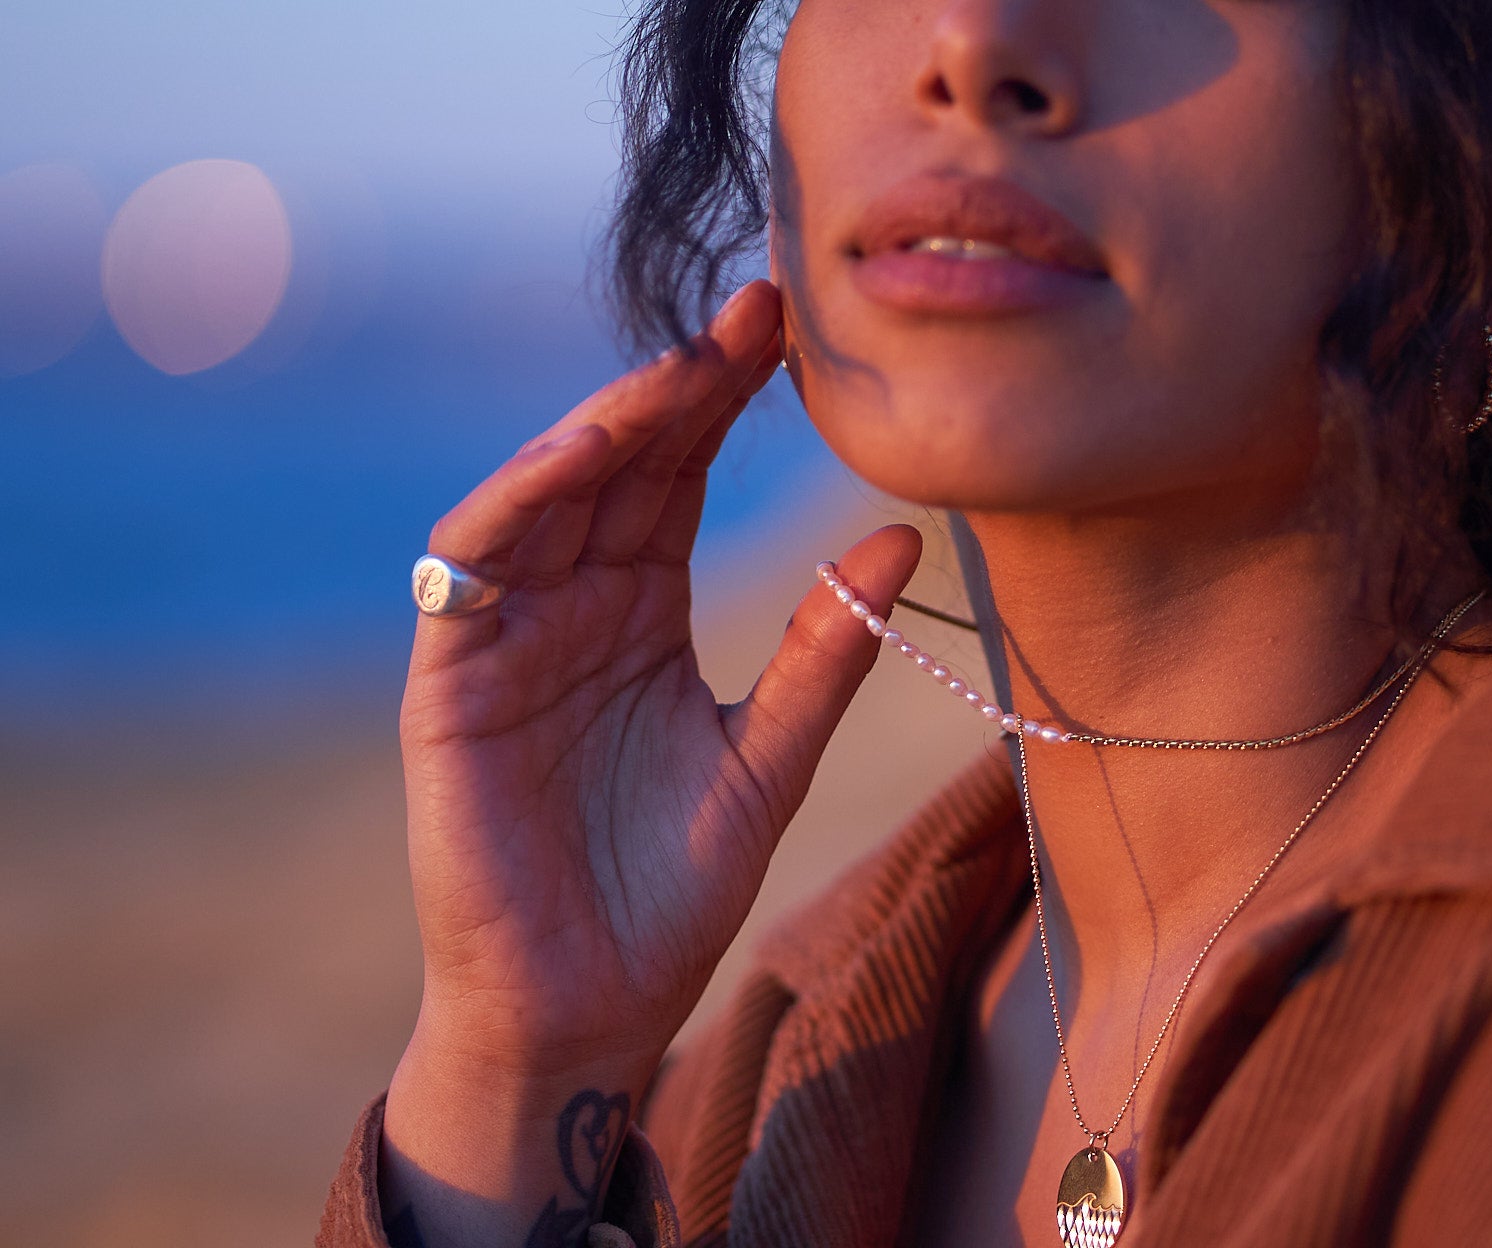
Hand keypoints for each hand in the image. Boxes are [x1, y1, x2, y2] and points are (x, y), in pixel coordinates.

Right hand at [379, 281, 921, 1241]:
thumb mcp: (771, 757)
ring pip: (544, 498)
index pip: (682, 478)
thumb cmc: (669, 892)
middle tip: (757, 311)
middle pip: (621, 468)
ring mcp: (506, 640)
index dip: (726, 402)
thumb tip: (903, 538)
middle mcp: (572, 607)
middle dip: (681, 388)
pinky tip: (581, 457)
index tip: (790, 330)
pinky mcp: (449, 685)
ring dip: (606, 427)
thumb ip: (828, 652)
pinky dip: (517, 506)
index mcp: (643, 614)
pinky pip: (470, 573)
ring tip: (681, 370)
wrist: (588, 1008)